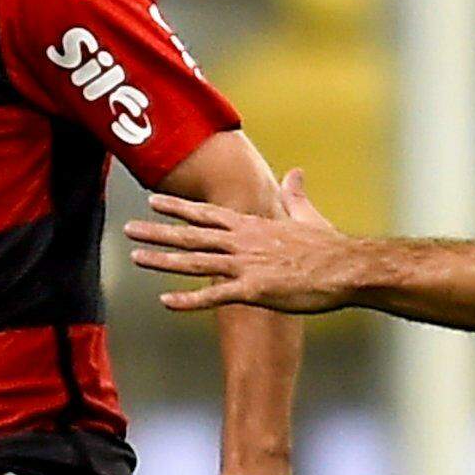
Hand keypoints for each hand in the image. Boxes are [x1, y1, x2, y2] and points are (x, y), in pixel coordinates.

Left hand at [127, 171, 360, 314]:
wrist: (347, 269)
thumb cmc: (329, 247)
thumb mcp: (307, 216)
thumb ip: (294, 196)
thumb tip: (295, 172)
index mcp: (251, 226)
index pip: (206, 213)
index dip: (178, 207)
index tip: (152, 200)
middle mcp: (242, 242)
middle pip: (191, 235)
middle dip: (157, 231)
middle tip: (127, 229)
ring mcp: (245, 266)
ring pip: (195, 262)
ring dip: (163, 260)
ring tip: (136, 257)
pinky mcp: (253, 291)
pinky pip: (214, 296)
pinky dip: (188, 300)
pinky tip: (165, 301)